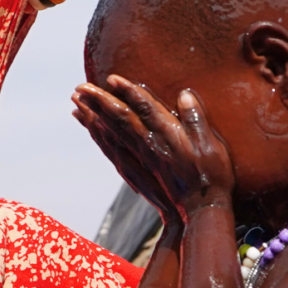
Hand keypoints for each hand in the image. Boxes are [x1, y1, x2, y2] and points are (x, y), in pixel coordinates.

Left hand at [73, 76, 233, 217]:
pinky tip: (91, 127)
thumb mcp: (211, 145)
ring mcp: (141, 156)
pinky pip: (112, 148)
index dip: (128, 91)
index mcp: (167, 135)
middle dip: (98, 101)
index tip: (111, 78)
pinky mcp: (138, 167)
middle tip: (79, 88)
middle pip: (119, 118)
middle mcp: (149, 144)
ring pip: (111, 132)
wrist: (200, 209)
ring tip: (76, 102)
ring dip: (92, 116)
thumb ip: (196, 119)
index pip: (143, 108)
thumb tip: (185, 94)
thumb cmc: (210, 176)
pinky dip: (98, 135)